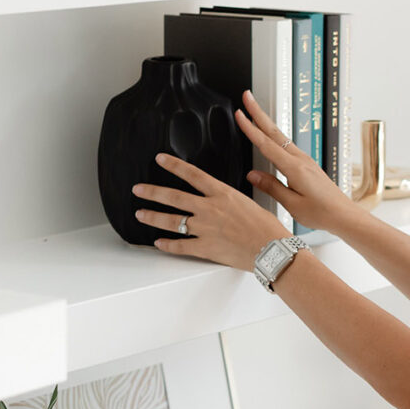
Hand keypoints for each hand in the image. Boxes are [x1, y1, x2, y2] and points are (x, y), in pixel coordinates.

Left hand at [131, 152, 289, 271]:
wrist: (271, 249)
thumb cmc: (267, 228)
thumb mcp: (249, 202)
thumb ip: (231, 200)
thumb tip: (225, 199)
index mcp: (222, 194)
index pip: (192, 174)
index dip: (173, 165)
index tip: (160, 159)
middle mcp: (210, 209)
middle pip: (174, 197)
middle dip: (152, 192)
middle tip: (138, 189)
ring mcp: (205, 229)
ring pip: (172, 221)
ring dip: (153, 217)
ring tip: (141, 214)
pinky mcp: (205, 248)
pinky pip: (181, 246)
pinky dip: (167, 245)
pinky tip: (159, 243)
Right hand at [233, 90, 360, 233]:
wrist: (344, 215)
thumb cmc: (322, 213)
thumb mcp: (292, 204)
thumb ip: (271, 187)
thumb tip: (252, 175)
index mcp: (294, 168)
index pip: (266, 144)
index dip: (251, 128)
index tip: (240, 114)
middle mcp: (301, 160)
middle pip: (274, 131)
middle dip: (259, 112)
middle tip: (247, 96)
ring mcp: (305, 160)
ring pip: (280, 136)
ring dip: (266, 122)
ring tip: (254, 112)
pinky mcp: (307, 165)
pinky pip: (287, 145)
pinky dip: (274, 136)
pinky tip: (271, 136)